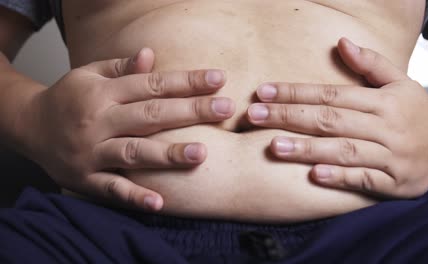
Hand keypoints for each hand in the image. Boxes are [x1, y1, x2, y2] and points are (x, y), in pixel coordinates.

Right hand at [19, 48, 234, 210]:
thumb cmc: (67, 98)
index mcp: (104, 92)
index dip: (187, 81)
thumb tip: (151, 55)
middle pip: (151, 115)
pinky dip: (135, 196)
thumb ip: (120, 68)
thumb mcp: (88, 75)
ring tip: (201, 152)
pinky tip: (159, 202)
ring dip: (167, 154)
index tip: (218, 79)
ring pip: (134, 151)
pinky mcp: (85, 178)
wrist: (27, 126)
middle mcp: (99, 120)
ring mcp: (92, 151)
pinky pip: (112, 188)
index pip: (153, 84)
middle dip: (190, 110)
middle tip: (224, 109)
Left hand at [247, 38, 427, 198]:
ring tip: (274, 146)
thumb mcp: (400, 82)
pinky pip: (365, 180)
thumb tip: (341, 42)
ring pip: (345, 150)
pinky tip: (314, 175)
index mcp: (384, 100)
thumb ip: (371, 63)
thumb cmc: (417, 111)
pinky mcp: (396, 183)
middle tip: (254, 116)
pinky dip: (341, 177)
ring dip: (308, 149)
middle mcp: (387, 127)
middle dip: (290, 117)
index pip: (332, 94)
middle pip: (331, 120)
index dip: (296, 92)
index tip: (264, 92)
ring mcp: (392, 156)